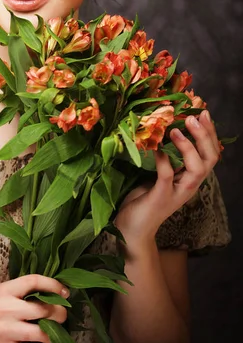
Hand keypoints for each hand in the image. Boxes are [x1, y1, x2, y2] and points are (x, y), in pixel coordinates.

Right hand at [0, 274, 68, 342]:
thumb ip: (18, 292)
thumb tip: (47, 294)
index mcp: (5, 290)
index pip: (35, 281)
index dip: (54, 285)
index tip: (64, 291)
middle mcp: (8, 309)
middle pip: (46, 310)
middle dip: (60, 313)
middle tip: (61, 315)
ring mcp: (7, 332)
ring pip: (44, 333)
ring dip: (54, 333)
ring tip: (54, 332)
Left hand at [114, 109, 220, 252]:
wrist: (132, 229)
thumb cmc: (144, 200)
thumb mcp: (159, 175)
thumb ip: (167, 159)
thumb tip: (164, 129)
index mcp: (190, 178)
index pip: (210, 154)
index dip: (210, 133)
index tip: (202, 113)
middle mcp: (188, 185)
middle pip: (210, 159)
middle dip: (205, 136)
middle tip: (193, 117)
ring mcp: (176, 193)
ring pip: (197, 169)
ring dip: (189, 147)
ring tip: (176, 130)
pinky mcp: (160, 197)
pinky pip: (166, 175)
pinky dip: (163, 159)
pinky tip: (156, 147)